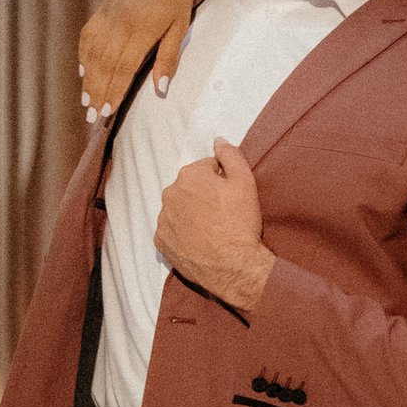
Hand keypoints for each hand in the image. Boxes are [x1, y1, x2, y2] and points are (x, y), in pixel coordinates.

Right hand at [78, 0, 220, 126]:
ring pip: (92, 52)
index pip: (123, 68)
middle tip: (92, 117)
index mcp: (142, 29)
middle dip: (97, 92)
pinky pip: (88, 36)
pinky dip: (84, 55)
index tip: (106, 113)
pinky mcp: (103, 7)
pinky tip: (83, 72)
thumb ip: (169, 58)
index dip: (113, 91)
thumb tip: (160, 89)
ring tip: (86, 101)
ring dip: (88, 79)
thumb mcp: (181, 26)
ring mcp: (109, 14)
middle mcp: (120, 22)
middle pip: (104, 64)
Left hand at [156, 138, 272, 313]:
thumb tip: (218, 140)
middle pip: (190, 188)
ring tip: (212, 230)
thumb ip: (230, 155)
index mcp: (189, 175)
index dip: (223, 182)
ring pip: (179, 209)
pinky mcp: (161, 241)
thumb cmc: (241, 222)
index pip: (207, 169)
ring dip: (192, 214)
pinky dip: (182, 234)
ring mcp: (163, 219)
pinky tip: (199, 242)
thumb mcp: (245, 182)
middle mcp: (170, 193)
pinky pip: (171, 231)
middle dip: (204, 196)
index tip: (232, 198)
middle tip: (223, 215)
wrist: (233, 266)